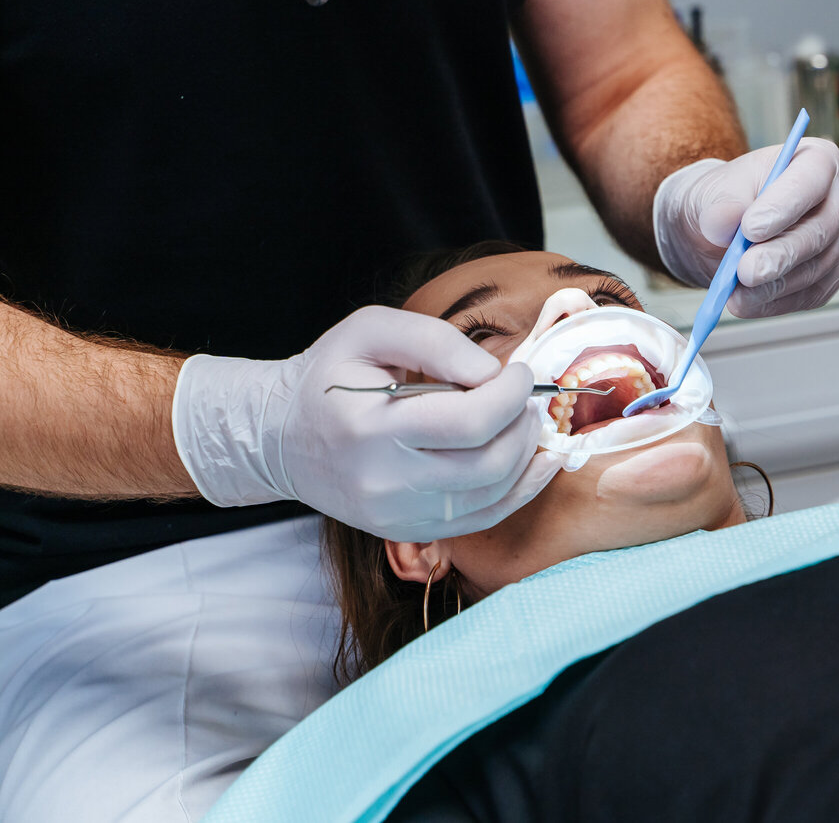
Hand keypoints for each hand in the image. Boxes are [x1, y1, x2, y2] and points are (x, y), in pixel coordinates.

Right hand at [173, 306, 557, 540]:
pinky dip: (518, 492)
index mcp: (372, 428)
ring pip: (492, 496)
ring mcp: (396, 515)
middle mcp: (384, 482)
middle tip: (526, 399)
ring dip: (526, 457)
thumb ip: (436, 342)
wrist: (281, 437)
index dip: (511, 395)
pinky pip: (481, 519)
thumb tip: (492, 374)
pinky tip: (534, 464)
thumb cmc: (329, 376)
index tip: (520, 373)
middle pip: (488, 464)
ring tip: (526, 423)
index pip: (470, 421)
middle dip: (522, 426)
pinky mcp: (405, 530)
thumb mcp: (372, 331)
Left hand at [653, 139, 838, 318]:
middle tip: (744, 271)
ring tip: (734, 291)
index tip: (749, 229)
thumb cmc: (730, 198)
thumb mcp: (717, 190)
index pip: (809, 182)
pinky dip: (774, 302)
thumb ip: (720, 204)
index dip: (782, 207)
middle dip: (779, 256)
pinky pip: (809, 294)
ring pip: (815, 269)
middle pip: (819, 232)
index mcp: (819, 161)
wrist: (728, 229)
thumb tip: (722, 224)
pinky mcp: (831, 276)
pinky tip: (746, 302)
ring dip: (773, 286)